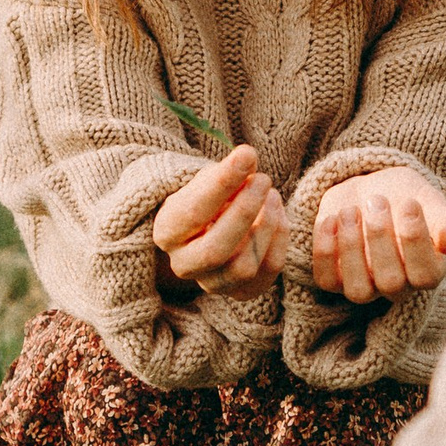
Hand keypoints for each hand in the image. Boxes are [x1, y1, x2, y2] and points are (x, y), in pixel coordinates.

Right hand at [154, 144, 288, 302]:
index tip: (246, 154)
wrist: (209, 229)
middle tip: (263, 179)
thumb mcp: (207, 182)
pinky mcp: (241, 291)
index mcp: (167, 233)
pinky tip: (277, 214)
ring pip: (243, 266)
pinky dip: (278, 238)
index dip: (222, 183)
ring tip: (272, 195)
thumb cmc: (207, 200)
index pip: (193, 212)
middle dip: (245, 211)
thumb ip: (224, 173)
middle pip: (216, 249)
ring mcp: (212, 283)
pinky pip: (267, 270)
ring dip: (265, 226)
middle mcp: (184, 265)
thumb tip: (247, 157)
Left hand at [310, 169, 445, 302]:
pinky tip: (332, 219)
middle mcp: (397, 287)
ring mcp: (364, 286)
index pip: (426, 275)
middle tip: (377, 200)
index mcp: (428, 271)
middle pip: (391, 283)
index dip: (417, 242)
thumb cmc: (407, 198)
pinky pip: (326, 280)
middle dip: (381, 238)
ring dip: (351, 248)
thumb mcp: (430, 202)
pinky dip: (325, 250)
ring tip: (351, 210)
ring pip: (358, 290)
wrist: (372, 189)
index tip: (410, 203)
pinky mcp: (334, 279)